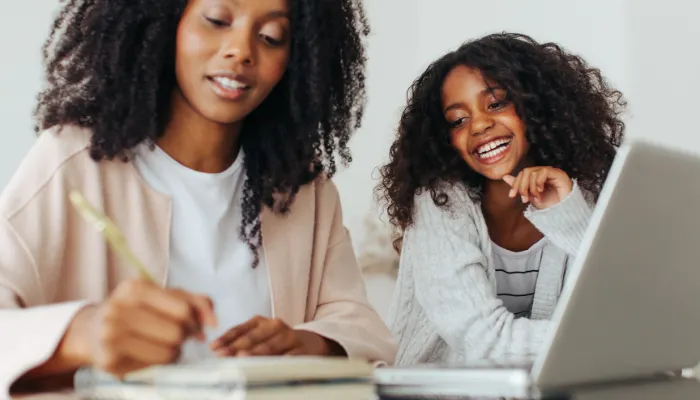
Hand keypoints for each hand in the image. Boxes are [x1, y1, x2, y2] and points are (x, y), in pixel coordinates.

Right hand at [82, 278, 216, 376]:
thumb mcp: (164, 297)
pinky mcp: (109, 360)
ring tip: (163, 345)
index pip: (184, 309)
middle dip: (183, 337)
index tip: (193, 325)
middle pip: (177, 332)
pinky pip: (153, 365)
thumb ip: (194, 302)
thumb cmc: (137, 311)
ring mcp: (111, 335)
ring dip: (174, 351)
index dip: (195, 321)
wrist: (92, 331)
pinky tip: (148, 353)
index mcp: (135, 287)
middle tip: (176, 336)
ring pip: (168, 351)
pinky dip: (158, 362)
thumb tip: (214, 322)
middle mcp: (119, 308)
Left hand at [210, 316, 341, 356]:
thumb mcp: (259, 337)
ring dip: (256, 353)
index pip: (240, 330)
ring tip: (243, 358)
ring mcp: (289, 337)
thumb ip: (240, 342)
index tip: (214, 348)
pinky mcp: (302, 349)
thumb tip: (217, 351)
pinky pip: (291, 356)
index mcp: (260, 322)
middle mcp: (275, 326)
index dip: (226, 339)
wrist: (310, 343)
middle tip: (225, 355)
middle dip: (237, 347)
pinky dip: (282, 360)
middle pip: (253, 338)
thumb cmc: (277, 342)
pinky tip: (273, 364)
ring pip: (270, 346)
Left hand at [503, 167, 572, 209]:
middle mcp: (543, 172)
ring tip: (535, 198)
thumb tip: (505, 176)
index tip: (512, 195)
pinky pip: (543, 172)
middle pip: (526, 172)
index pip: (522, 174)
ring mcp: (551, 172)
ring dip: (531, 188)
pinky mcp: (558, 173)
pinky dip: (539, 183)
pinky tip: (540, 191)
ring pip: (533, 172)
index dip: (515, 184)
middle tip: (524, 199)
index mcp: (537, 176)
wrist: (563, 212)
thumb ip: (520, 186)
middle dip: (521, 186)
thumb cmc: (550, 205)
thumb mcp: (530, 196)